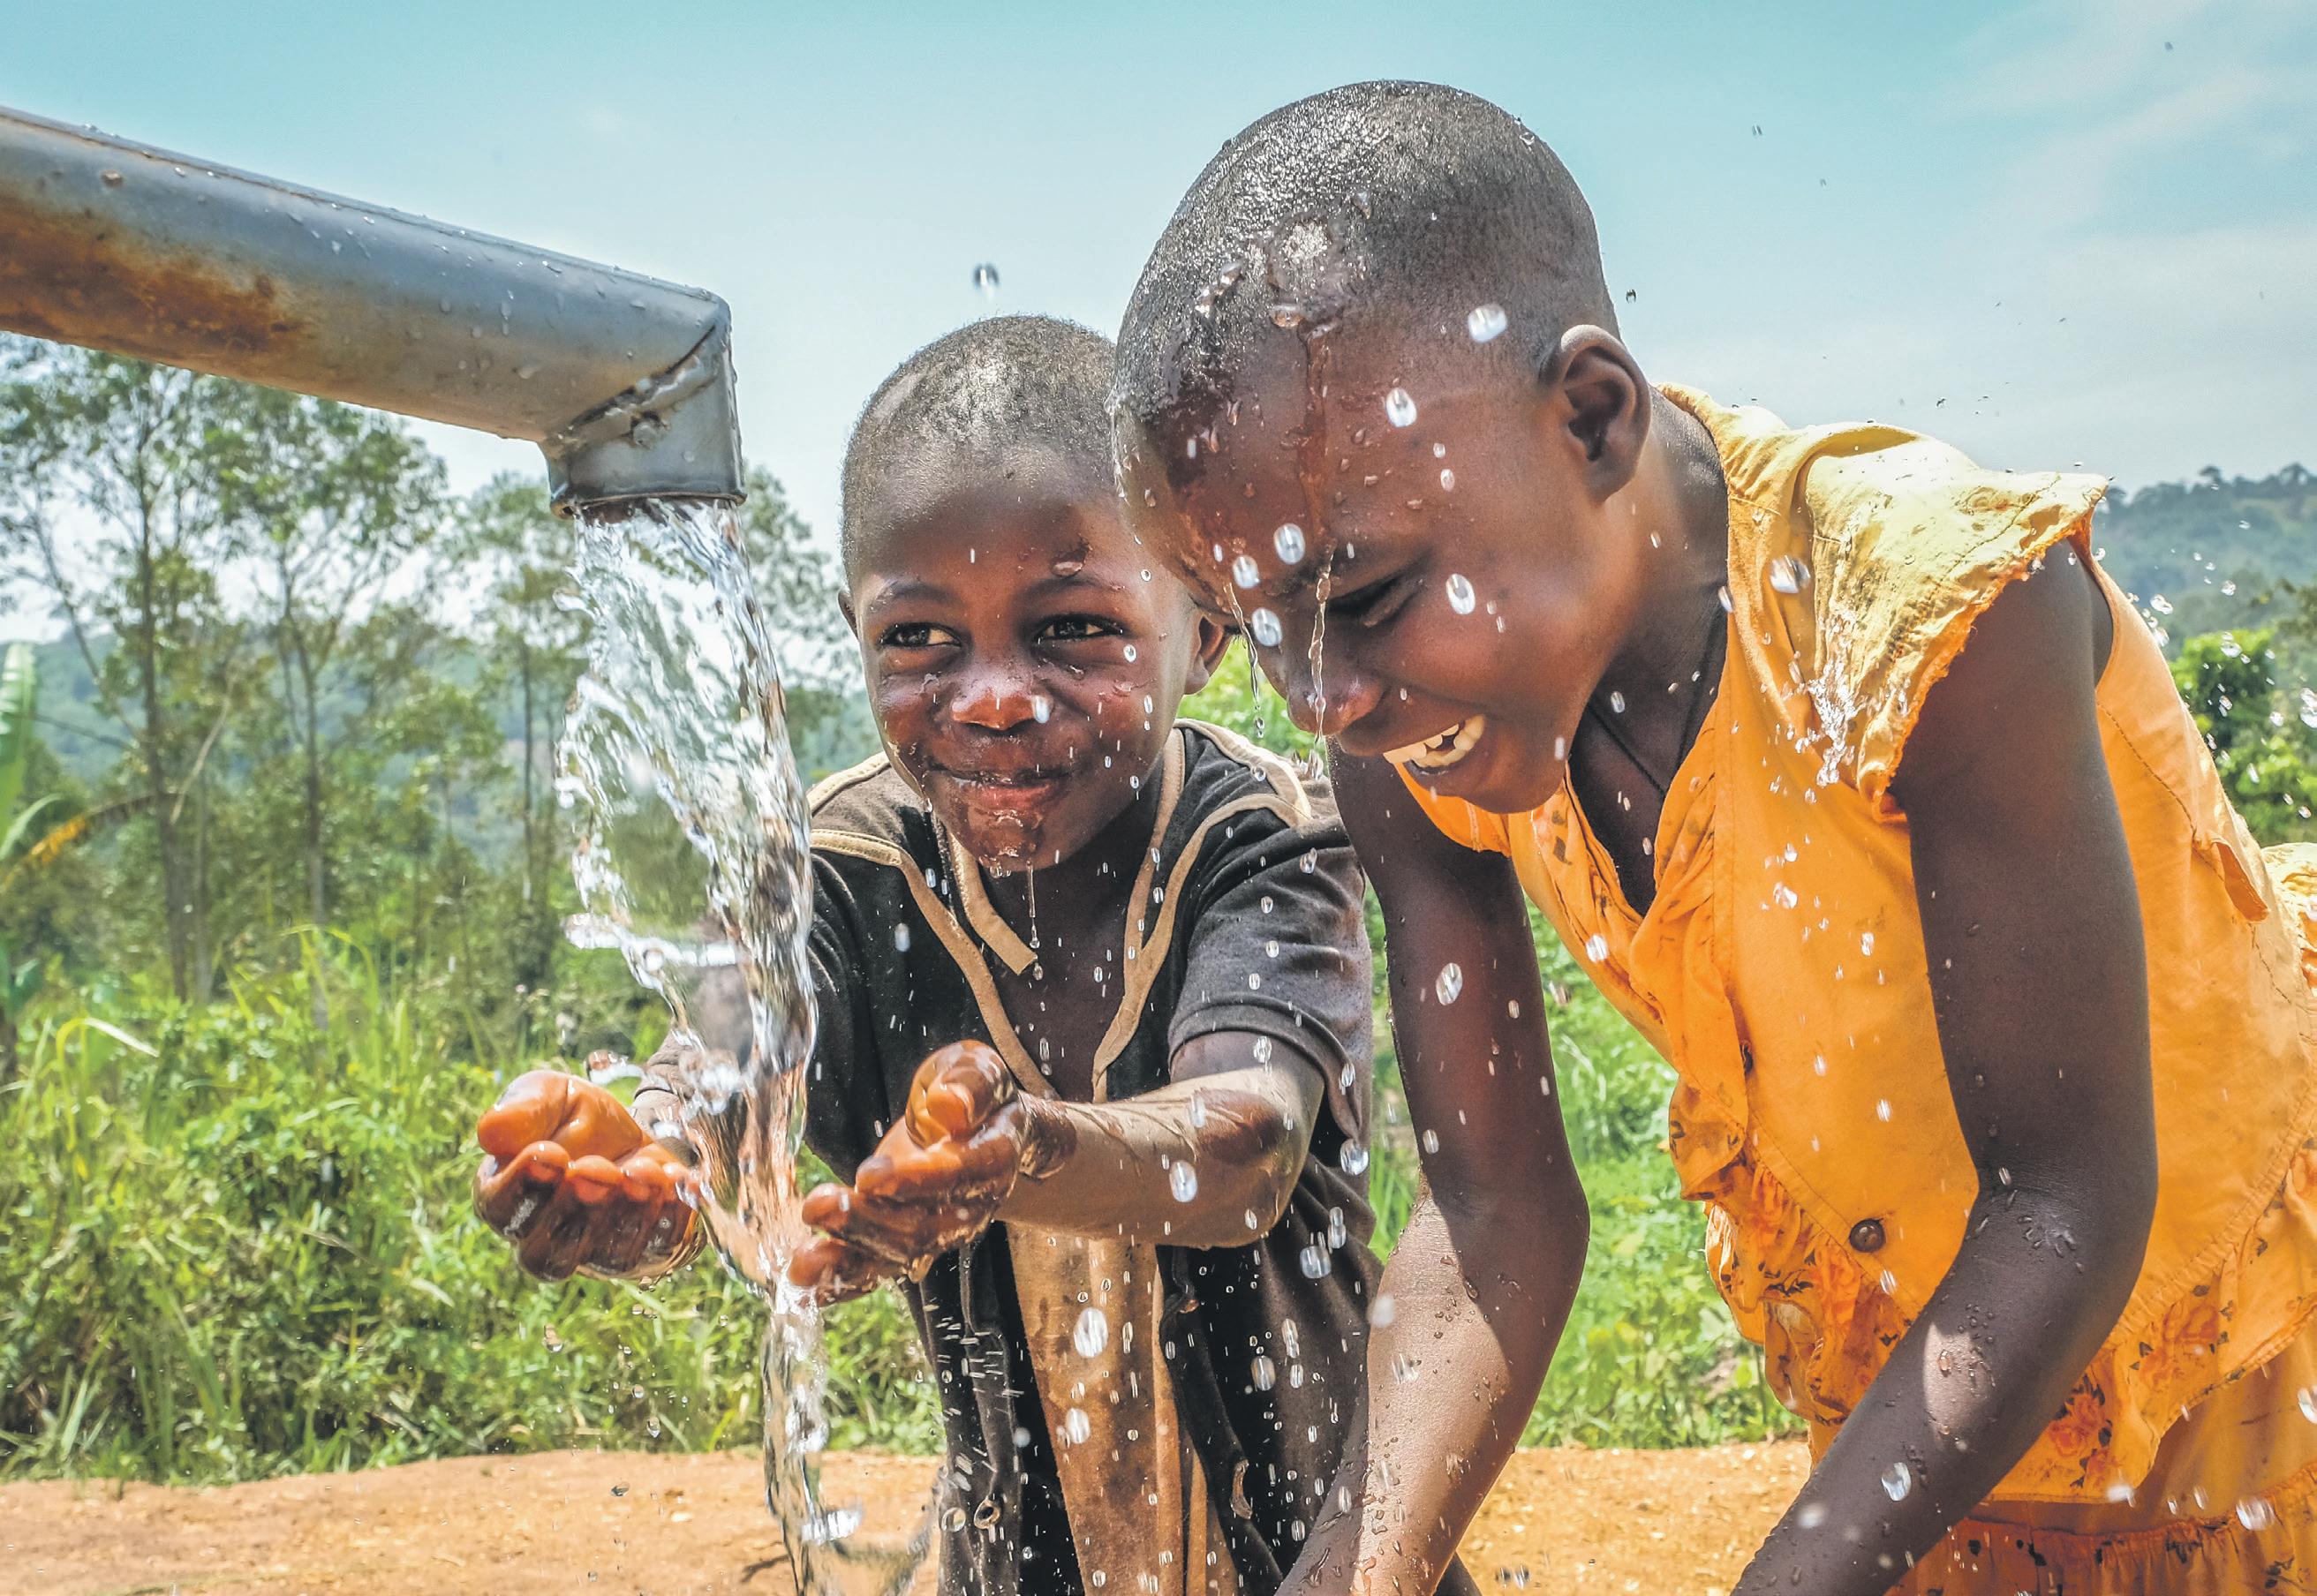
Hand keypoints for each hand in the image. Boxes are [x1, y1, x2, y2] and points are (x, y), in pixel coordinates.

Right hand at [475, 1068, 701, 1282]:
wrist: (630, 1125)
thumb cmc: (571, 1113)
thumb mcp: (547, 1095)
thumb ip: (522, 1110)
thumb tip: (491, 1133)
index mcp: (505, 1195)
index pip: (499, 1209)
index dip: (522, 1187)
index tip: (551, 1153)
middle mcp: (544, 1236)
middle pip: (547, 1252)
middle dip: (578, 1207)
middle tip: (600, 1168)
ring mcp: (594, 1250)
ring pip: (606, 1257)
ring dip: (628, 1214)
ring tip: (642, 1170)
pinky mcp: (642, 1248)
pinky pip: (657, 1248)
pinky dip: (670, 1215)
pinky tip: (677, 1179)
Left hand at [787, 1041, 1032, 1303]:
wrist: (978, 1124)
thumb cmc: (973, 1090)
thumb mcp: (976, 1067)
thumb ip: (971, 1082)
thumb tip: (949, 1105)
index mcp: (994, 1156)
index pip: (960, 1174)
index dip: (917, 1180)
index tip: (868, 1176)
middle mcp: (972, 1204)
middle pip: (926, 1226)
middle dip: (869, 1223)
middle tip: (819, 1207)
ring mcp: (941, 1229)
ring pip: (900, 1254)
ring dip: (850, 1258)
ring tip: (803, 1262)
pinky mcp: (909, 1240)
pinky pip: (880, 1267)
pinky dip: (844, 1279)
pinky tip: (807, 1283)